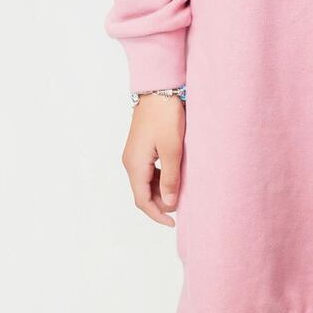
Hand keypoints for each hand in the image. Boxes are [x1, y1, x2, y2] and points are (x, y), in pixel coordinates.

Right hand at [122, 94, 184, 225]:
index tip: (173, 223)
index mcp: (135, 165)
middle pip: (142, 193)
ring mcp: (134, 155)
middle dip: (160, 204)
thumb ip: (171, 178)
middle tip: (182, 206)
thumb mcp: (173, 149)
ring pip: (145, 183)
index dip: (157, 215)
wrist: (158, 89)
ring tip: (180, 192)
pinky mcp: (140, 148)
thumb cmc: (165, 116)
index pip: (141, 200)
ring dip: (160, 191)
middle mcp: (130, 162)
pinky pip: (148, 171)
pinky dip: (160, 179)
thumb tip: (170, 203)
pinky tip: (175, 177)